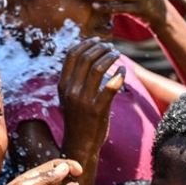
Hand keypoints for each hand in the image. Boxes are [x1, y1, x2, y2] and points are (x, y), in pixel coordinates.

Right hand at [59, 38, 125, 155]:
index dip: (85, 44)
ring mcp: (83, 100)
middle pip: (85, 58)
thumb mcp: (69, 97)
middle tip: (111, 47)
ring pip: (98, 68)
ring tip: (117, 55)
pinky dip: (119, 74)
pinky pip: (111, 86)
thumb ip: (74, 80)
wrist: (80, 144)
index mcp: (62, 85)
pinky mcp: (97, 109)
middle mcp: (70, 90)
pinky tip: (123, 70)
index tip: (97, 40)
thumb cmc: (78, 119)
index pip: (71, 56)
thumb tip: (87, 58)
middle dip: (100, 48)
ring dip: (110, 57)